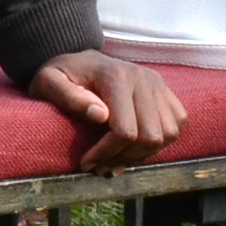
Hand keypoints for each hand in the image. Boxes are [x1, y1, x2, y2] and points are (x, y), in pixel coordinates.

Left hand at [30, 50, 187, 172]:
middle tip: (100, 166)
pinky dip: (160, 142)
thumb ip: (68, 97)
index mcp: (116, 77)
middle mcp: (144, 79)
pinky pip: (177, 124)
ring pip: (167, 134)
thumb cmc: (61, 75)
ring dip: (143, 154)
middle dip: (124, 158)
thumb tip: (100, 116)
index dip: (106, 154)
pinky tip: (134, 145)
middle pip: (150, 136)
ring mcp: (158, 84)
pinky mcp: (165, 91)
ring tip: (116, 157)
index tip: (86, 163)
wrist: (80, 60)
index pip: (125, 130)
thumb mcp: (48, 82)